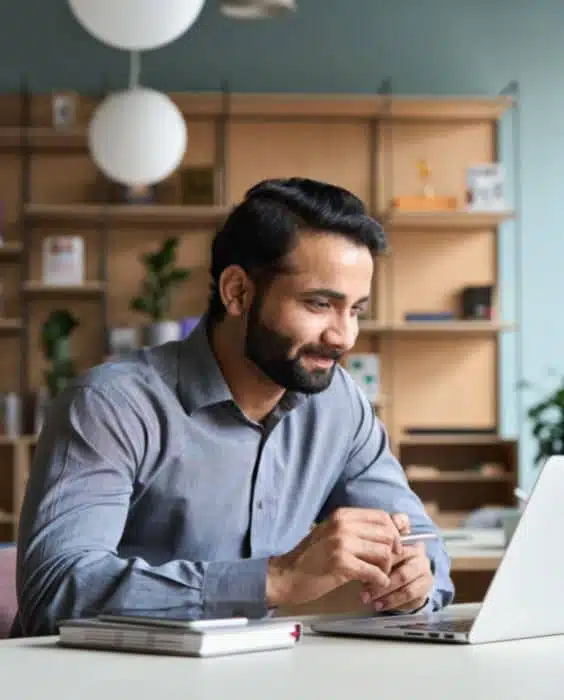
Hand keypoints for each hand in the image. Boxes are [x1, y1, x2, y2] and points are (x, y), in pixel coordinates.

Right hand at [266, 507, 402, 606]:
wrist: (286, 575)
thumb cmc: (311, 557)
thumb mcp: (335, 535)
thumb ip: (362, 530)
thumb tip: (401, 522)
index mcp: (342, 515)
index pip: (382, 517)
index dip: (394, 534)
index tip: (392, 548)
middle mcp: (343, 524)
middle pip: (387, 534)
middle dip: (392, 553)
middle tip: (384, 567)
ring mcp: (342, 543)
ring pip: (384, 553)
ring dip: (385, 569)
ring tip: (376, 578)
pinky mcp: (341, 563)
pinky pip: (374, 572)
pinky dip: (379, 581)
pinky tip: (371, 586)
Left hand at [361, 541, 433, 612]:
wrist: (409, 577)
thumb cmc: (393, 563)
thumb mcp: (385, 557)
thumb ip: (377, 559)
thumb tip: (361, 570)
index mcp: (409, 546)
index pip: (395, 555)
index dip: (379, 566)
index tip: (363, 574)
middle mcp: (421, 560)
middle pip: (402, 575)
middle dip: (382, 587)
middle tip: (365, 594)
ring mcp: (425, 577)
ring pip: (407, 590)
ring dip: (388, 598)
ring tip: (373, 603)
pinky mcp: (425, 593)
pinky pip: (411, 601)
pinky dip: (394, 605)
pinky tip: (381, 606)